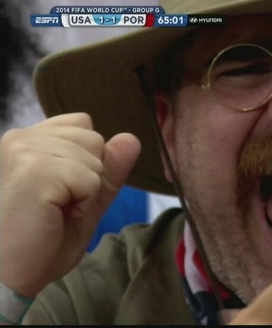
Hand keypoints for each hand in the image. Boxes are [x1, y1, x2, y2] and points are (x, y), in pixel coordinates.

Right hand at [0, 113, 140, 297]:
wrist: (8, 273)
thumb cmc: (40, 239)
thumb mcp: (86, 200)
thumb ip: (109, 169)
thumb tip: (131, 138)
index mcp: (29, 139)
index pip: (84, 125)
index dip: (87, 161)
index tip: (63, 190)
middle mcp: (22, 137)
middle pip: (94, 138)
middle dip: (90, 175)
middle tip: (58, 205)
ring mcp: (26, 149)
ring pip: (95, 157)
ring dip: (86, 190)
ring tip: (53, 209)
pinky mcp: (35, 168)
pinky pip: (91, 178)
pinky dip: (83, 201)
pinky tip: (52, 213)